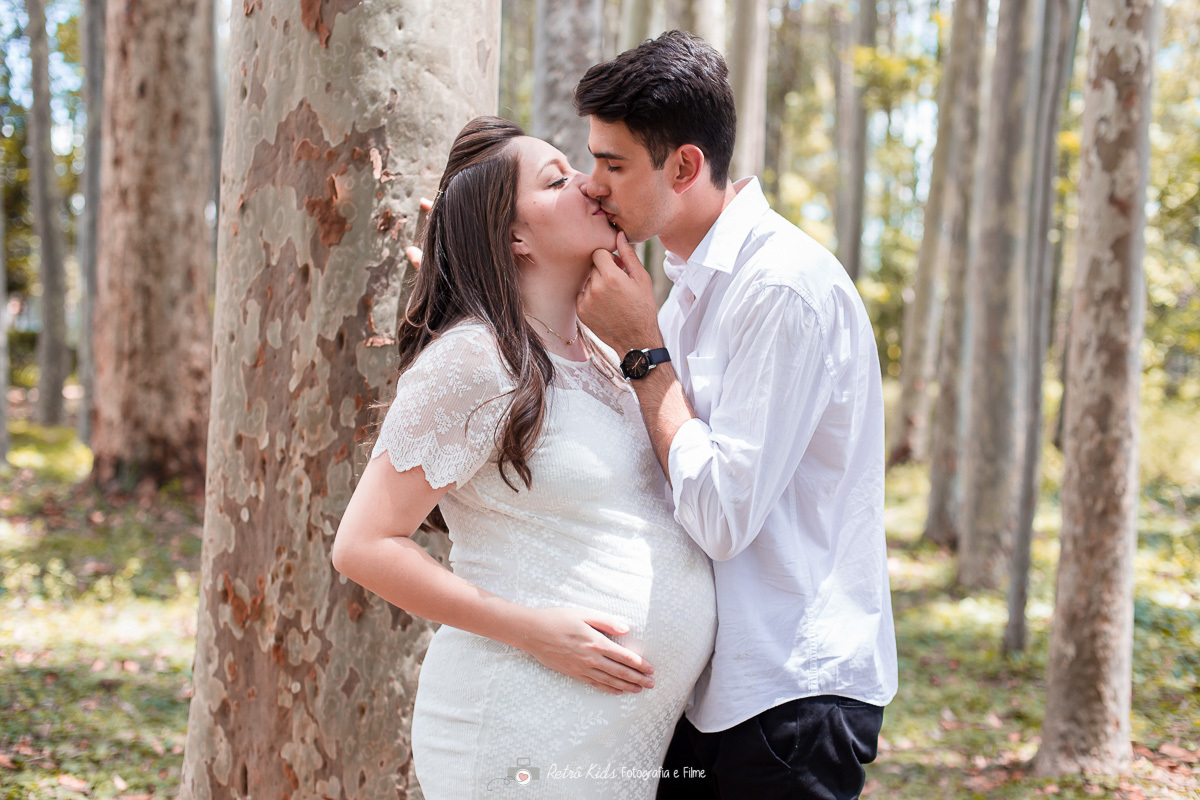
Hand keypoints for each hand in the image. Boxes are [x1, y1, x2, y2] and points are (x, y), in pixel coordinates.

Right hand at [515, 606, 654, 694]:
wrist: (532, 633)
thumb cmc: (558, 619)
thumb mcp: (583, 614)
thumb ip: (606, 622)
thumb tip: (626, 628)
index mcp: (596, 642)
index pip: (623, 656)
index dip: (639, 664)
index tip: (651, 669)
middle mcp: (591, 658)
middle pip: (620, 672)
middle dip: (637, 678)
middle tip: (651, 684)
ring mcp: (582, 668)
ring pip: (609, 681)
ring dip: (626, 686)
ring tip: (639, 690)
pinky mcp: (573, 673)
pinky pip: (595, 684)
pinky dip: (608, 688)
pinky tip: (617, 691)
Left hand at [577, 231, 663, 354]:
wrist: (636, 339)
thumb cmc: (643, 307)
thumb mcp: (642, 279)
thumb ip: (628, 255)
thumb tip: (619, 235)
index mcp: (611, 276)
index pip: (597, 253)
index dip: (608, 257)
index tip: (617, 266)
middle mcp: (595, 287)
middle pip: (592, 266)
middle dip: (603, 270)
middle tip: (617, 283)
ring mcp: (586, 301)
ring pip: (587, 281)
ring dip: (597, 284)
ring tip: (612, 297)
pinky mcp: (581, 312)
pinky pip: (582, 295)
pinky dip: (591, 297)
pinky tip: (604, 306)